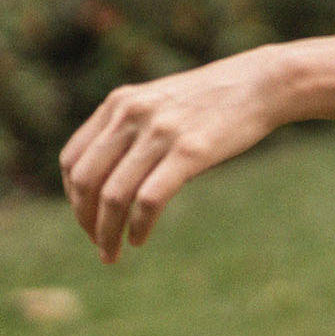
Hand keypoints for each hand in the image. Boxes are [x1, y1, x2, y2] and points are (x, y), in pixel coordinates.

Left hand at [58, 48, 285, 262]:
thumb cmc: (212, 100)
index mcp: (119, 103)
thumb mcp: (159, 102)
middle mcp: (132, 114)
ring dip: (107, 232)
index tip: (87, 217)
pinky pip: (149, 200)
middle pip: (86, 181)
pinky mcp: (190, 151)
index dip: (72, 197)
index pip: (72, 159)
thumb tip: (105, 180)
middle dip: (85, 220)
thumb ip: (130, 128)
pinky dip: (138, 226)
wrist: (262, 83)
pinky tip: (139, 238)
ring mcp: (160, 132)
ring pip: (113, 195)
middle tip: (98, 242)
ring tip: (113, 253)